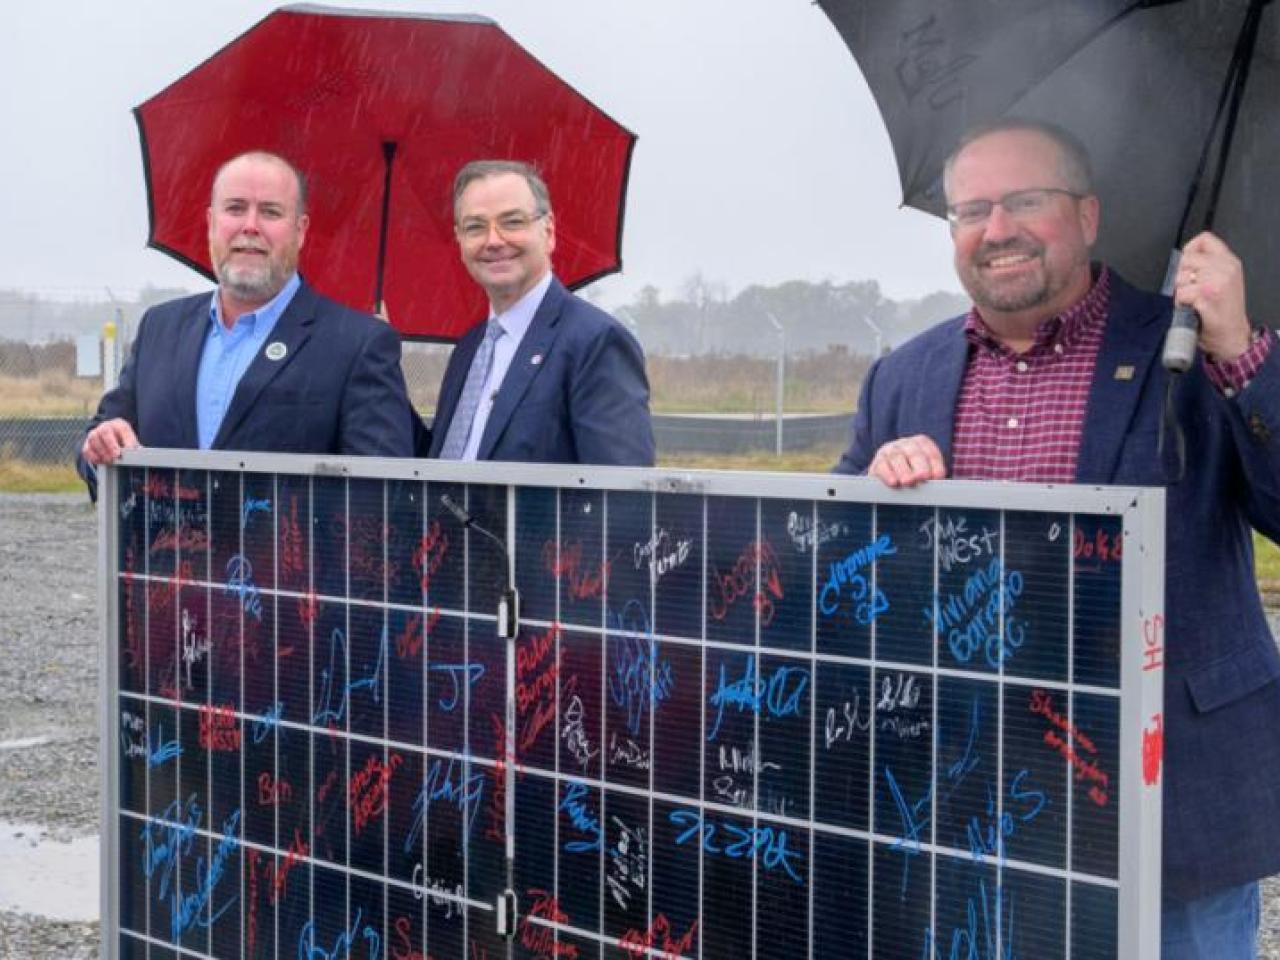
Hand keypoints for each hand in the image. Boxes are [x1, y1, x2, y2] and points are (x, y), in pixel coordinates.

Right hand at [82, 418, 139, 465]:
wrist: (112, 443)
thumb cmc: (124, 443)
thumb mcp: (132, 442)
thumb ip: (134, 447)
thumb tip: (138, 456)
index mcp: (120, 425)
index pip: (123, 429)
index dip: (126, 439)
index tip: (130, 449)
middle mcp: (106, 427)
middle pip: (105, 431)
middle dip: (111, 444)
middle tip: (116, 455)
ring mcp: (95, 434)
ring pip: (94, 439)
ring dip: (102, 451)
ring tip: (109, 460)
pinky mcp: (87, 443)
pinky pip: (86, 449)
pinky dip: (92, 456)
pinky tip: (100, 461)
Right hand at [868, 434, 946, 487]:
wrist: (888, 474)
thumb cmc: (912, 473)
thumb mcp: (924, 470)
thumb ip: (932, 474)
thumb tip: (937, 481)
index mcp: (921, 443)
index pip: (930, 452)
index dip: (935, 464)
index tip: (938, 475)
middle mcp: (905, 444)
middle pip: (914, 453)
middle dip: (920, 466)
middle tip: (923, 476)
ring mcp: (889, 451)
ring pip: (897, 458)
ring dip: (904, 471)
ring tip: (908, 482)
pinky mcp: (877, 462)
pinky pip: (882, 466)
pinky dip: (888, 474)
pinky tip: (893, 482)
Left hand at [1174, 231, 1251, 361]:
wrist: (1232, 336)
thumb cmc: (1224, 311)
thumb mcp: (1224, 280)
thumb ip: (1209, 264)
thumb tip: (1185, 257)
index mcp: (1230, 261)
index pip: (1204, 239)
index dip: (1189, 250)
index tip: (1188, 264)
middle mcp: (1225, 268)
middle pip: (1186, 258)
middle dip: (1182, 275)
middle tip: (1191, 289)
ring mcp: (1216, 281)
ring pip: (1181, 277)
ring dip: (1180, 291)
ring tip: (1193, 300)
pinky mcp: (1206, 296)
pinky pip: (1181, 294)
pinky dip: (1181, 303)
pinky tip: (1192, 308)